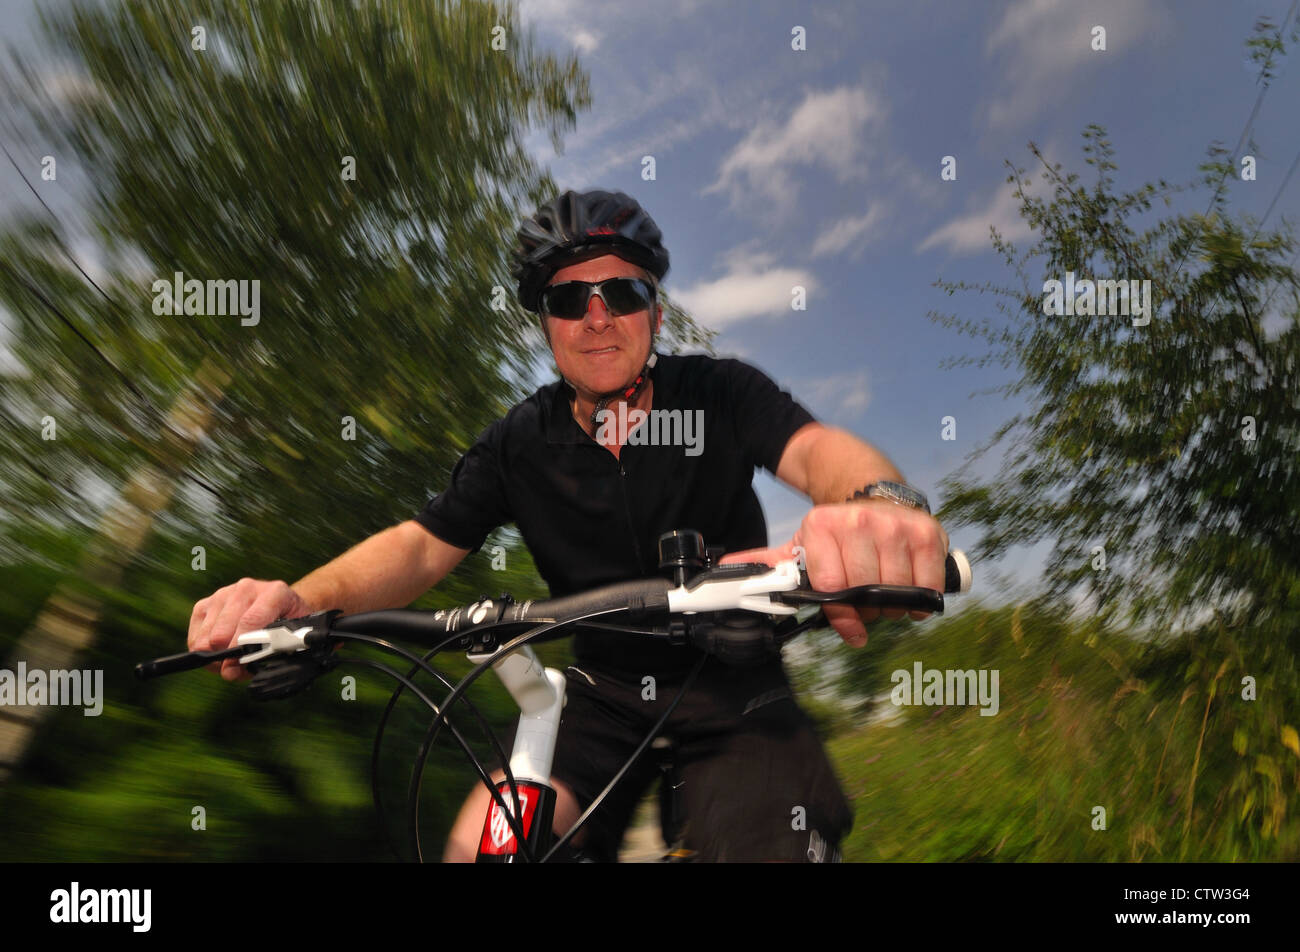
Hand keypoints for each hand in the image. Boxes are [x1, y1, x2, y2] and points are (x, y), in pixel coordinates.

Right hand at [188, 579, 312, 681]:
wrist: (282, 608)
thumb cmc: (288, 625)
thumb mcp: (293, 637)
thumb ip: (272, 652)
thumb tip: (233, 670)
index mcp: (274, 592)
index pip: (251, 620)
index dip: (241, 647)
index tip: (237, 666)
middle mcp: (246, 588)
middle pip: (222, 631)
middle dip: (226, 657)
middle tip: (235, 670)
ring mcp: (223, 594)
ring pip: (206, 637)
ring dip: (216, 657)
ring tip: (231, 662)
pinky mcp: (204, 605)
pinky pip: (195, 637)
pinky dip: (204, 651)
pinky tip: (220, 653)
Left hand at [719, 499, 948, 647]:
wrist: (871, 494)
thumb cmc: (836, 532)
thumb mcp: (799, 545)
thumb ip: (766, 564)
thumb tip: (724, 570)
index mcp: (820, 527)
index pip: (832, 588)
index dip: (842, 616)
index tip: (850, 630)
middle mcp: (857, 522)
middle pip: (866, 593)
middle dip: (868, 611)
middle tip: (868, 608)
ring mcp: (893, 526)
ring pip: (897, 591)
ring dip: (894, 607)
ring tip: (888, 598)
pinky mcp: (925, 531)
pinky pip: (927, 582)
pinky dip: (922, 598)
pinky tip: (913, 593)